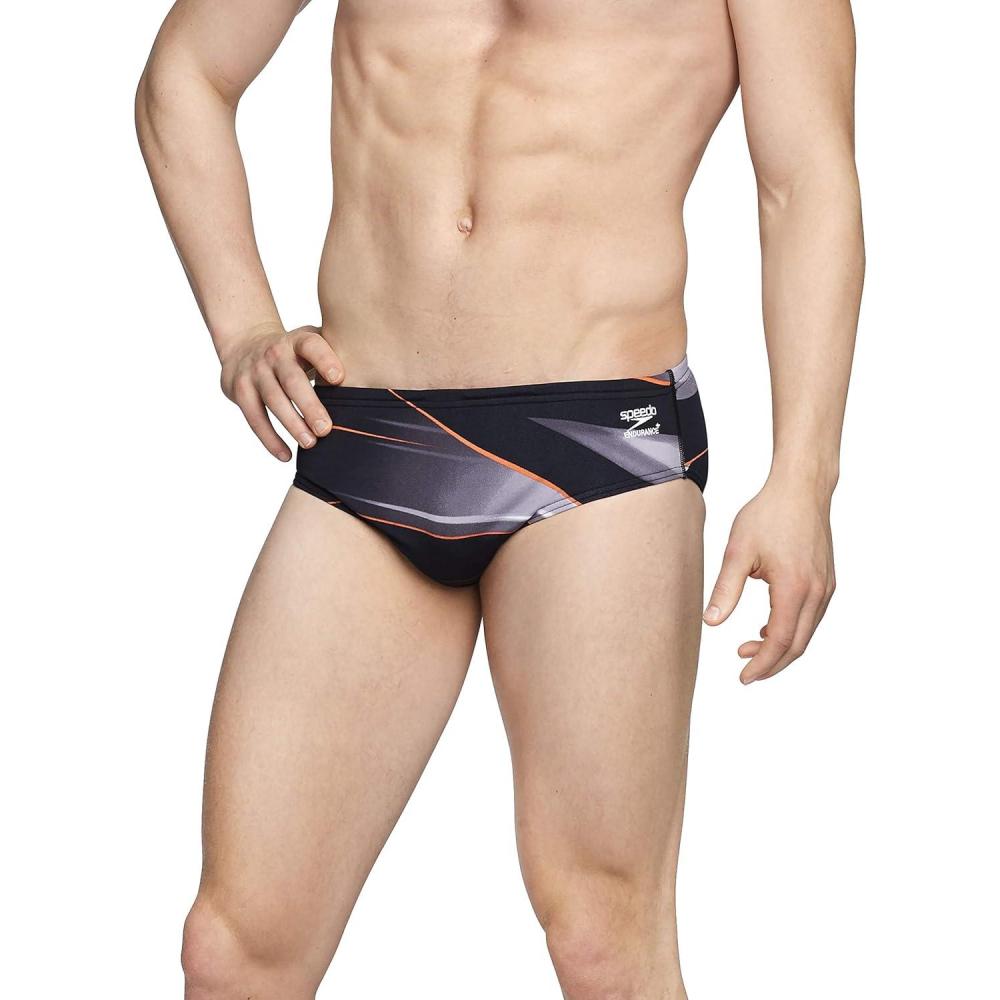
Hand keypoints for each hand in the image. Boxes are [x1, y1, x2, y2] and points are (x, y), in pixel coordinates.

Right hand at [219, 324, 343, 460]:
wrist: (245, 343)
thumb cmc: (295, 351)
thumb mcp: (313, 341)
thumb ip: (339, 353)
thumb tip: (381, 376)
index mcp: (298, 339)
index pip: (311, 345)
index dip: (324, 360)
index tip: (339, 379)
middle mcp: (274, 353)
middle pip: (291, 380)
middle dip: (309, 405)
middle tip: (327, 429)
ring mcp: (254, 371)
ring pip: (273, 400)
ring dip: (292, 424)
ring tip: (311, 444)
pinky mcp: (239, 390)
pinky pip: (254, 417)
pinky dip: (270, 439)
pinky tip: (286, 456)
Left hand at [703, 480, 835, 683]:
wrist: (802, 488)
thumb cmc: (769, 514)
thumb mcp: (738, 552)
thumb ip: (726, 590)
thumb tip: (711, 623)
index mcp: (795, 588)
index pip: (779, 641)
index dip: (761, 664)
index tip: (743, 677)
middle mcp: (817, 592)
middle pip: (797, 645)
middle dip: (772, 664)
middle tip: (745, 671)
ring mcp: (826, 587)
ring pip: (807, 633)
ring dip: (781, 647)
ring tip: (749, 648)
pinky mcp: (827, 580)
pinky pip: (812, 617)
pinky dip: (792, 630)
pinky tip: (768, 626)